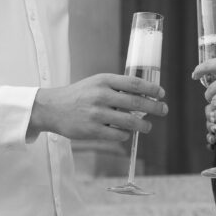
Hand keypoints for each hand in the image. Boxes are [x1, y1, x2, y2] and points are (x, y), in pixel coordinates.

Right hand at [29, 73, 166, 142]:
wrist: (52, 108)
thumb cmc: (79, 95)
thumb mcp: (96, 83)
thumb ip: (117, 87)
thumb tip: (143, 94)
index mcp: (104, 80)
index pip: (134, 83)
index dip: (151, 88)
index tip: (162, 93)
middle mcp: (101, 95)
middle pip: (136, 102)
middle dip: (154, 107)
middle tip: (163, 110)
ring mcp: (97, 113)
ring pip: (130, 121)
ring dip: (143, 125)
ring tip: (147, 126)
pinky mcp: (93, 130)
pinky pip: (118, 135)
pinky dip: (126, 134)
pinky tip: (126, 133)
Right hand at [203, 105, 215, 148]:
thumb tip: (213, 113)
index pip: (212, 106)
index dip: (210, 111)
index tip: (213, 114)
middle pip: (210, 118)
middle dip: (209, 122)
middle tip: (213, 125)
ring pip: (211, 130)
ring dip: (209, 133)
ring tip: (213, 136)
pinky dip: (211, 143)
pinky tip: (212, 143)